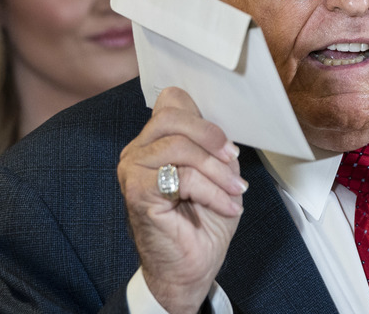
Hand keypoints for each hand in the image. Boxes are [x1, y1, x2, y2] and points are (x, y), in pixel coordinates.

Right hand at [118, 87, 246, 313]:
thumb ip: (213, 146)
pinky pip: (182, 177)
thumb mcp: (217, 173)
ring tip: (234, 190)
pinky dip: (212, 191)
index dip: (202, 115)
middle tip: (233, 159)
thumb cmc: (202, 221)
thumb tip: (222, 131)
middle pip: (172, 117)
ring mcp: (133, 170)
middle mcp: (138, 151)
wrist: (191, 266)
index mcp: (155, 141)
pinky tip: (226, 205)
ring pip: (179, 147)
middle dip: (212, 136)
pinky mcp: (137, 192)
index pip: (170, 102)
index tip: (226, 144)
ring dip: (217, 170)